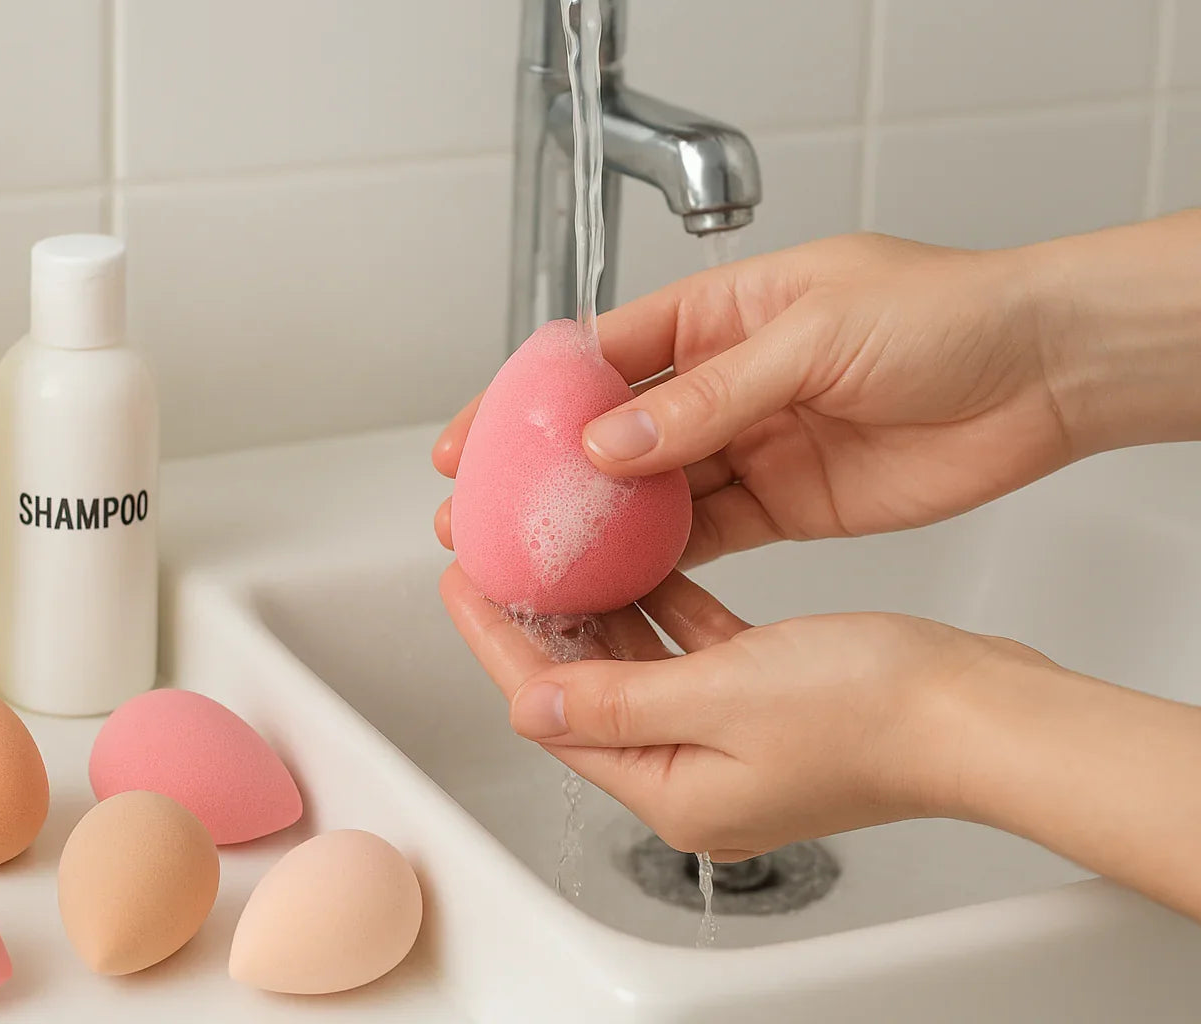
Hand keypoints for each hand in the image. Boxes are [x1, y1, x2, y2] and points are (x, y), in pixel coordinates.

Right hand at [437, 232, 1075, 564]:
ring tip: (536, 559)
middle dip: (544, 475)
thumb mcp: (815, 336)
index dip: (528, 398)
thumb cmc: (949, 315)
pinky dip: (660, 557)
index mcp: (720, 313)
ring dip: (594, 525)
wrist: (1044, 373)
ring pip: (650, 490)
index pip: (598, 354)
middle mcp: (724, 379)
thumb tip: (614, 440)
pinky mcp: (783, 502)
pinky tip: (618, 579)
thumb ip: (710, 396)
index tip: (474, 437)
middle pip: (610, 431)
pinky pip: (705, 531)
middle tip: (484, 515)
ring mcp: (751, 443)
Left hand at [438, 563, 1051, 858]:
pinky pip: (696, 656)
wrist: (981, 712)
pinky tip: (649, 567)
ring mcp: (735, 744)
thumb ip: (616, 698)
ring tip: (561, 553)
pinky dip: (668, 613)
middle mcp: (696, 778)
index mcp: (672, 791)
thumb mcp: (722, 693)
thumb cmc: (876, 712)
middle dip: (542, 623)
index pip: (551, 710)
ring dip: (601, 613)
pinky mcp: (771, 709)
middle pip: (587, 692)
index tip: (464, 580)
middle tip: (502, 557)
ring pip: (640, 670)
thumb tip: (532, 701)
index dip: (501, 640)